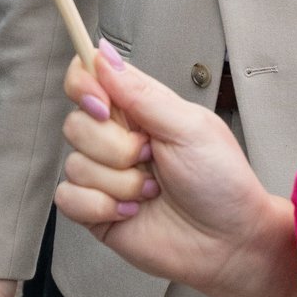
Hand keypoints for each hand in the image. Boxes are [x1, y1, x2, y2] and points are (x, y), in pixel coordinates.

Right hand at [56, 40, 287, 296]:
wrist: (228, 242)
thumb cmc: (221, 181)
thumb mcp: (188, 127)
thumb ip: (141, 93)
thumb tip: (103, 54)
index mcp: (140, 109)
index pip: (89, 78)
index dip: (85, 86)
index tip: (102, 104)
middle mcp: (117, 139)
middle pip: (76, 124)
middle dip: (115, 147)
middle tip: (150, 157)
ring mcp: (105, 175)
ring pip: (74, 164)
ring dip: (119, 182)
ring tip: (152, 191)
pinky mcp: (96, 210)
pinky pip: (68, 198)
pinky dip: (101, 206)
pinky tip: (132, 211)